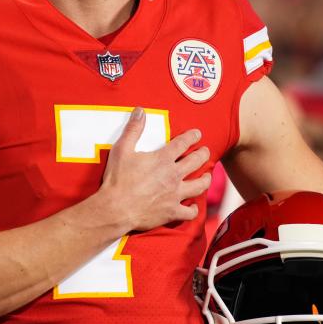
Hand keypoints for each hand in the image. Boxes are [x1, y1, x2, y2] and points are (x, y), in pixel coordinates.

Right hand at [98, 107, 211, 231]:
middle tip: (205, 151)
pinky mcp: (172, 212)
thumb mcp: (122, 150)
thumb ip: (133, 129)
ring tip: (207, 176)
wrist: (115, 208)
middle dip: (204, 154)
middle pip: (197, 161)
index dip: (192, 136)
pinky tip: (193, 207)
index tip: (198, 134)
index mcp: (163, 159)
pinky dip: (193, 209)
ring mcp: (175, 194)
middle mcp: (173, 175)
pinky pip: (190, 212)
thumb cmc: (117, 179)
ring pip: (199, 185)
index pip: (183, 143)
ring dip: (206, 179)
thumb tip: (140, 111)